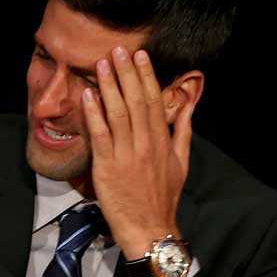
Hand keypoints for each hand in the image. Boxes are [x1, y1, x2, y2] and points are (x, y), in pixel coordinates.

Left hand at [80, 46, 194, 258]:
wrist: (150, 227)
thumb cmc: (164, 196)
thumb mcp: (182, 162)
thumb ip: (182, 131)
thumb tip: (187, 105)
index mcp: (163, 141)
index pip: (154, 102)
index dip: (146, 76)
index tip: (140, 56)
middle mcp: (146, 144)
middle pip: (136, 102)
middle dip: (127, 73)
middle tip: (118, 50)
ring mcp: (126, 154)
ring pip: (118, 113)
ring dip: (109, 86)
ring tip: (102, 64)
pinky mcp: (107, 167)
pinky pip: (100, 135)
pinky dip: (94, 113)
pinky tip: (88, 95)